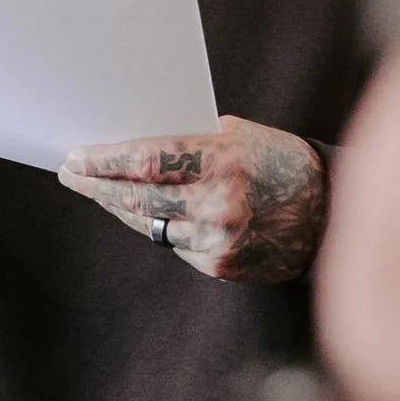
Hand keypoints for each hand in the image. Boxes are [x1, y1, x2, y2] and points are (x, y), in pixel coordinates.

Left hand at [58, 117, 328, 281]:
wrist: (328, 213)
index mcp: (221, 161)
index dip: (103, 161)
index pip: (145, 160)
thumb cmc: (281, 162)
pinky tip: (144, 214)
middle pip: (136, 198)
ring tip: (98, 191)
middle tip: (71, 173)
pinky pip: (173, 244)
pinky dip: (158, 227)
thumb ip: (192, 140)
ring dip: (120, 207)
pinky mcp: (219, 264)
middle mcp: (216, 203)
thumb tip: (135, 145)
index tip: (75, 156)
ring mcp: (216, 239)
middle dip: (97, 185)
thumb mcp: (241, 136)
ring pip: (150, 225)